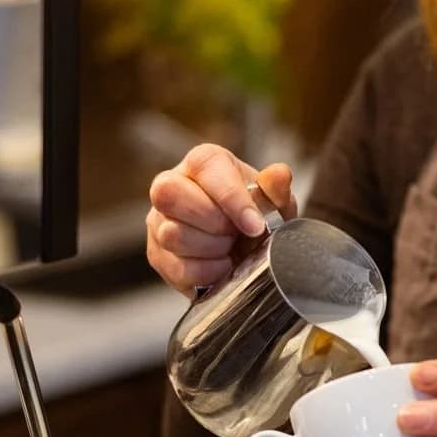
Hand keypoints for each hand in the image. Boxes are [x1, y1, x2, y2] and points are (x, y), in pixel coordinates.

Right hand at [146, 144, 297, 294]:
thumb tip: (279, 175)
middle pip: (169, 194)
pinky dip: (207, 273)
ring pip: (172, 234)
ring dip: (212, 250)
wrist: (246, 249)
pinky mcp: (157, 254)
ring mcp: (159, 221)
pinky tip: (221, 266)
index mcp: (203, 163)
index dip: (232, 200)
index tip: (255, 225)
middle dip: (213, 222)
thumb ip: (276, 188)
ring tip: (229, 249)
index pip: (206, 169)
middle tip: (235, 234)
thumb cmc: (256, 216)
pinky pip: (177, 268)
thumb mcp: (274, 202)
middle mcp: (172, 185)